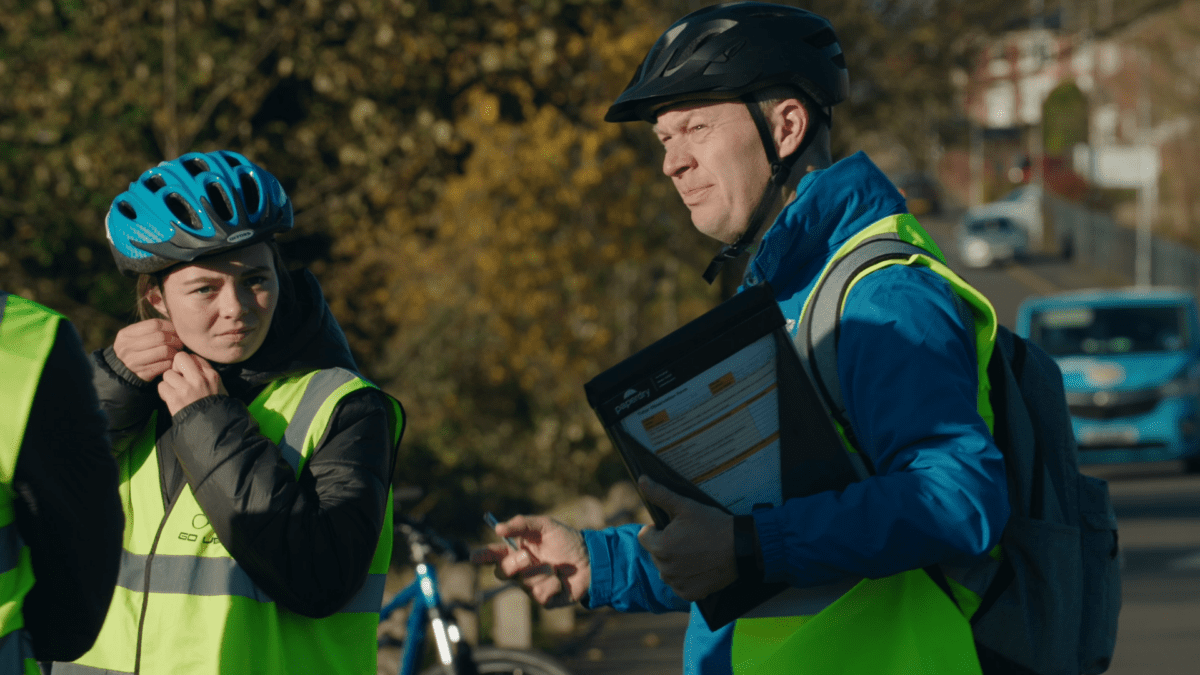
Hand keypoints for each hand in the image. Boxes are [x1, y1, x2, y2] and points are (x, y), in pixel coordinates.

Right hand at [113, 319, 183, 382]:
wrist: (120, 372)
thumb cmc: (134, 349)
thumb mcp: (133, 336)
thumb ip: (149, 329)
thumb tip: (176, 323)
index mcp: (125, 334)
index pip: (154, 324)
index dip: (170, 326)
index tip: (176, 330)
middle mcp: (127, 347)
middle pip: (160, 337)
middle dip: (175, 339)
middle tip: (180, 342)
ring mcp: (134, 362)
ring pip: (164, 351)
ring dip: (175, 351)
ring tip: (177, 351)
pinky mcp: (143, 374)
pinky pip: (165, 365)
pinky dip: (172, 362)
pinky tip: (172, 361)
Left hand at [158, 352, 227, 415]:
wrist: (213, 427)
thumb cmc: (215, 407)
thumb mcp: (218, 387)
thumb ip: (206, 374)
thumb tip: (192, 364)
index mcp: (211, 375)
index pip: (193, 356)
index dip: (187, 364)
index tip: (187, 373)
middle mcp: (199, 379)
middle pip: (180, 357)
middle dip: (176, 367)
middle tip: (178, 378)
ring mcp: (186, 388)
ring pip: (168, 374)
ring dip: (169, 383)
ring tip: (176, 392)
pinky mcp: (175, 398)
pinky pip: (162, 386)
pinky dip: (164, 393)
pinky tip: (171, 398)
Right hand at [471, 515, 589, 608]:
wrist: (591, 559)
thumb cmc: (567, 540)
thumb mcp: (545, 525)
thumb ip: (522, 524)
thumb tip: (498, 528)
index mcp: (516, 552)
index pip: (493, 555)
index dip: (481, 556)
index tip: (474, 557)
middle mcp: (521, 571)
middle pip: (501, 572)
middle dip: (513, 564)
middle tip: (528, 556)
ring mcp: (531, 586)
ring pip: (523, 583)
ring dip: (541, 572)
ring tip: (556, 566)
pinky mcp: (545, 600)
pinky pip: (540, 595)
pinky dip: (553, 584)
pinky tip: (561, 580)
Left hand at [636, 476, 736, 601]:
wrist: (741, 548)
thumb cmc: (713, 525)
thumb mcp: (686, 506)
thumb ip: (660, 494)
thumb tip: (641, 480)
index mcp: (660, 547)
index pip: (644, 536)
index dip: (658, 529)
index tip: (676, 527)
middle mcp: (665, 570)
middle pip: (655, 553)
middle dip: (666, 545)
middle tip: (689, 538)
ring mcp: (677, 584)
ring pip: (666, 569)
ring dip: (675, 562)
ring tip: (696, 552)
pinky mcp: (690, 594)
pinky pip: (679, 584)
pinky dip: (686, 577)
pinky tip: (700, 566)